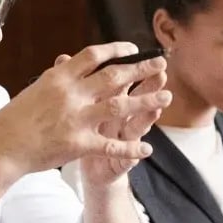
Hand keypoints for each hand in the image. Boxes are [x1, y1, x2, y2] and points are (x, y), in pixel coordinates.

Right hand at [0, 42, 169, 176]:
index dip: (117, 50)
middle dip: (142, 69)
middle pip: (114, 75)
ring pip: (120, 107)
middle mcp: (70, 94)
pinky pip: (111, 146)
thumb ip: (57, 78)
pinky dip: (131, 148)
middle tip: (161, 63)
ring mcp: (76, 119)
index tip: (133, 49)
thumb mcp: (34, 89)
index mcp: (59, 77)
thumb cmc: (12, 120)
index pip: (94, 55)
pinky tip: (147, 149)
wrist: (0, 147)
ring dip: (147, 101)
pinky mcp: (78, 144)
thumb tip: (67, 63)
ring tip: (167, 97)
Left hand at [74, 52, 170, 187]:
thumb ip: (75, 86)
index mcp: (107, 102)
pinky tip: (144, 150)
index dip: (127, 67)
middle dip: (147, 85)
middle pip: (135, 97)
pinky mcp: (119, 160)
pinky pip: (127, 156)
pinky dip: (134, 153)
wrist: (87, 170)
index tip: (136, 51)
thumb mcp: (77, 108)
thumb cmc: (80, 133)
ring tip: (160, 106)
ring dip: (148, 115)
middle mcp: (119, 118)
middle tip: (160, 73)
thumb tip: (62, 58)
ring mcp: (121, 139)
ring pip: (137, 124)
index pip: (120, 81)